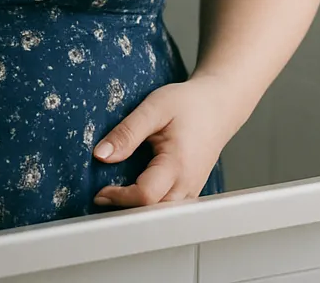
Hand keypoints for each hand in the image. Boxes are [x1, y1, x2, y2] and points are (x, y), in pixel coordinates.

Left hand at [92, 76, 233, 207]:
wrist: (218, 105)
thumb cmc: (190, 104)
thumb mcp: (154, 108)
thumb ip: (127, 132)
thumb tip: (101, 155)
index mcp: (178, 165)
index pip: (145, 196)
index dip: (119, 197)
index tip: (101, 190)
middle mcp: (187, 184)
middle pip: (153, 213)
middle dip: (126, 209)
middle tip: (104, 195)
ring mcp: (191, 190)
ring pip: (161, 214)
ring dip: (138, 209)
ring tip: (117, 193)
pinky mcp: (190, 190)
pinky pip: (169, 206)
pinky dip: (150, 204)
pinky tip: (136, 189)